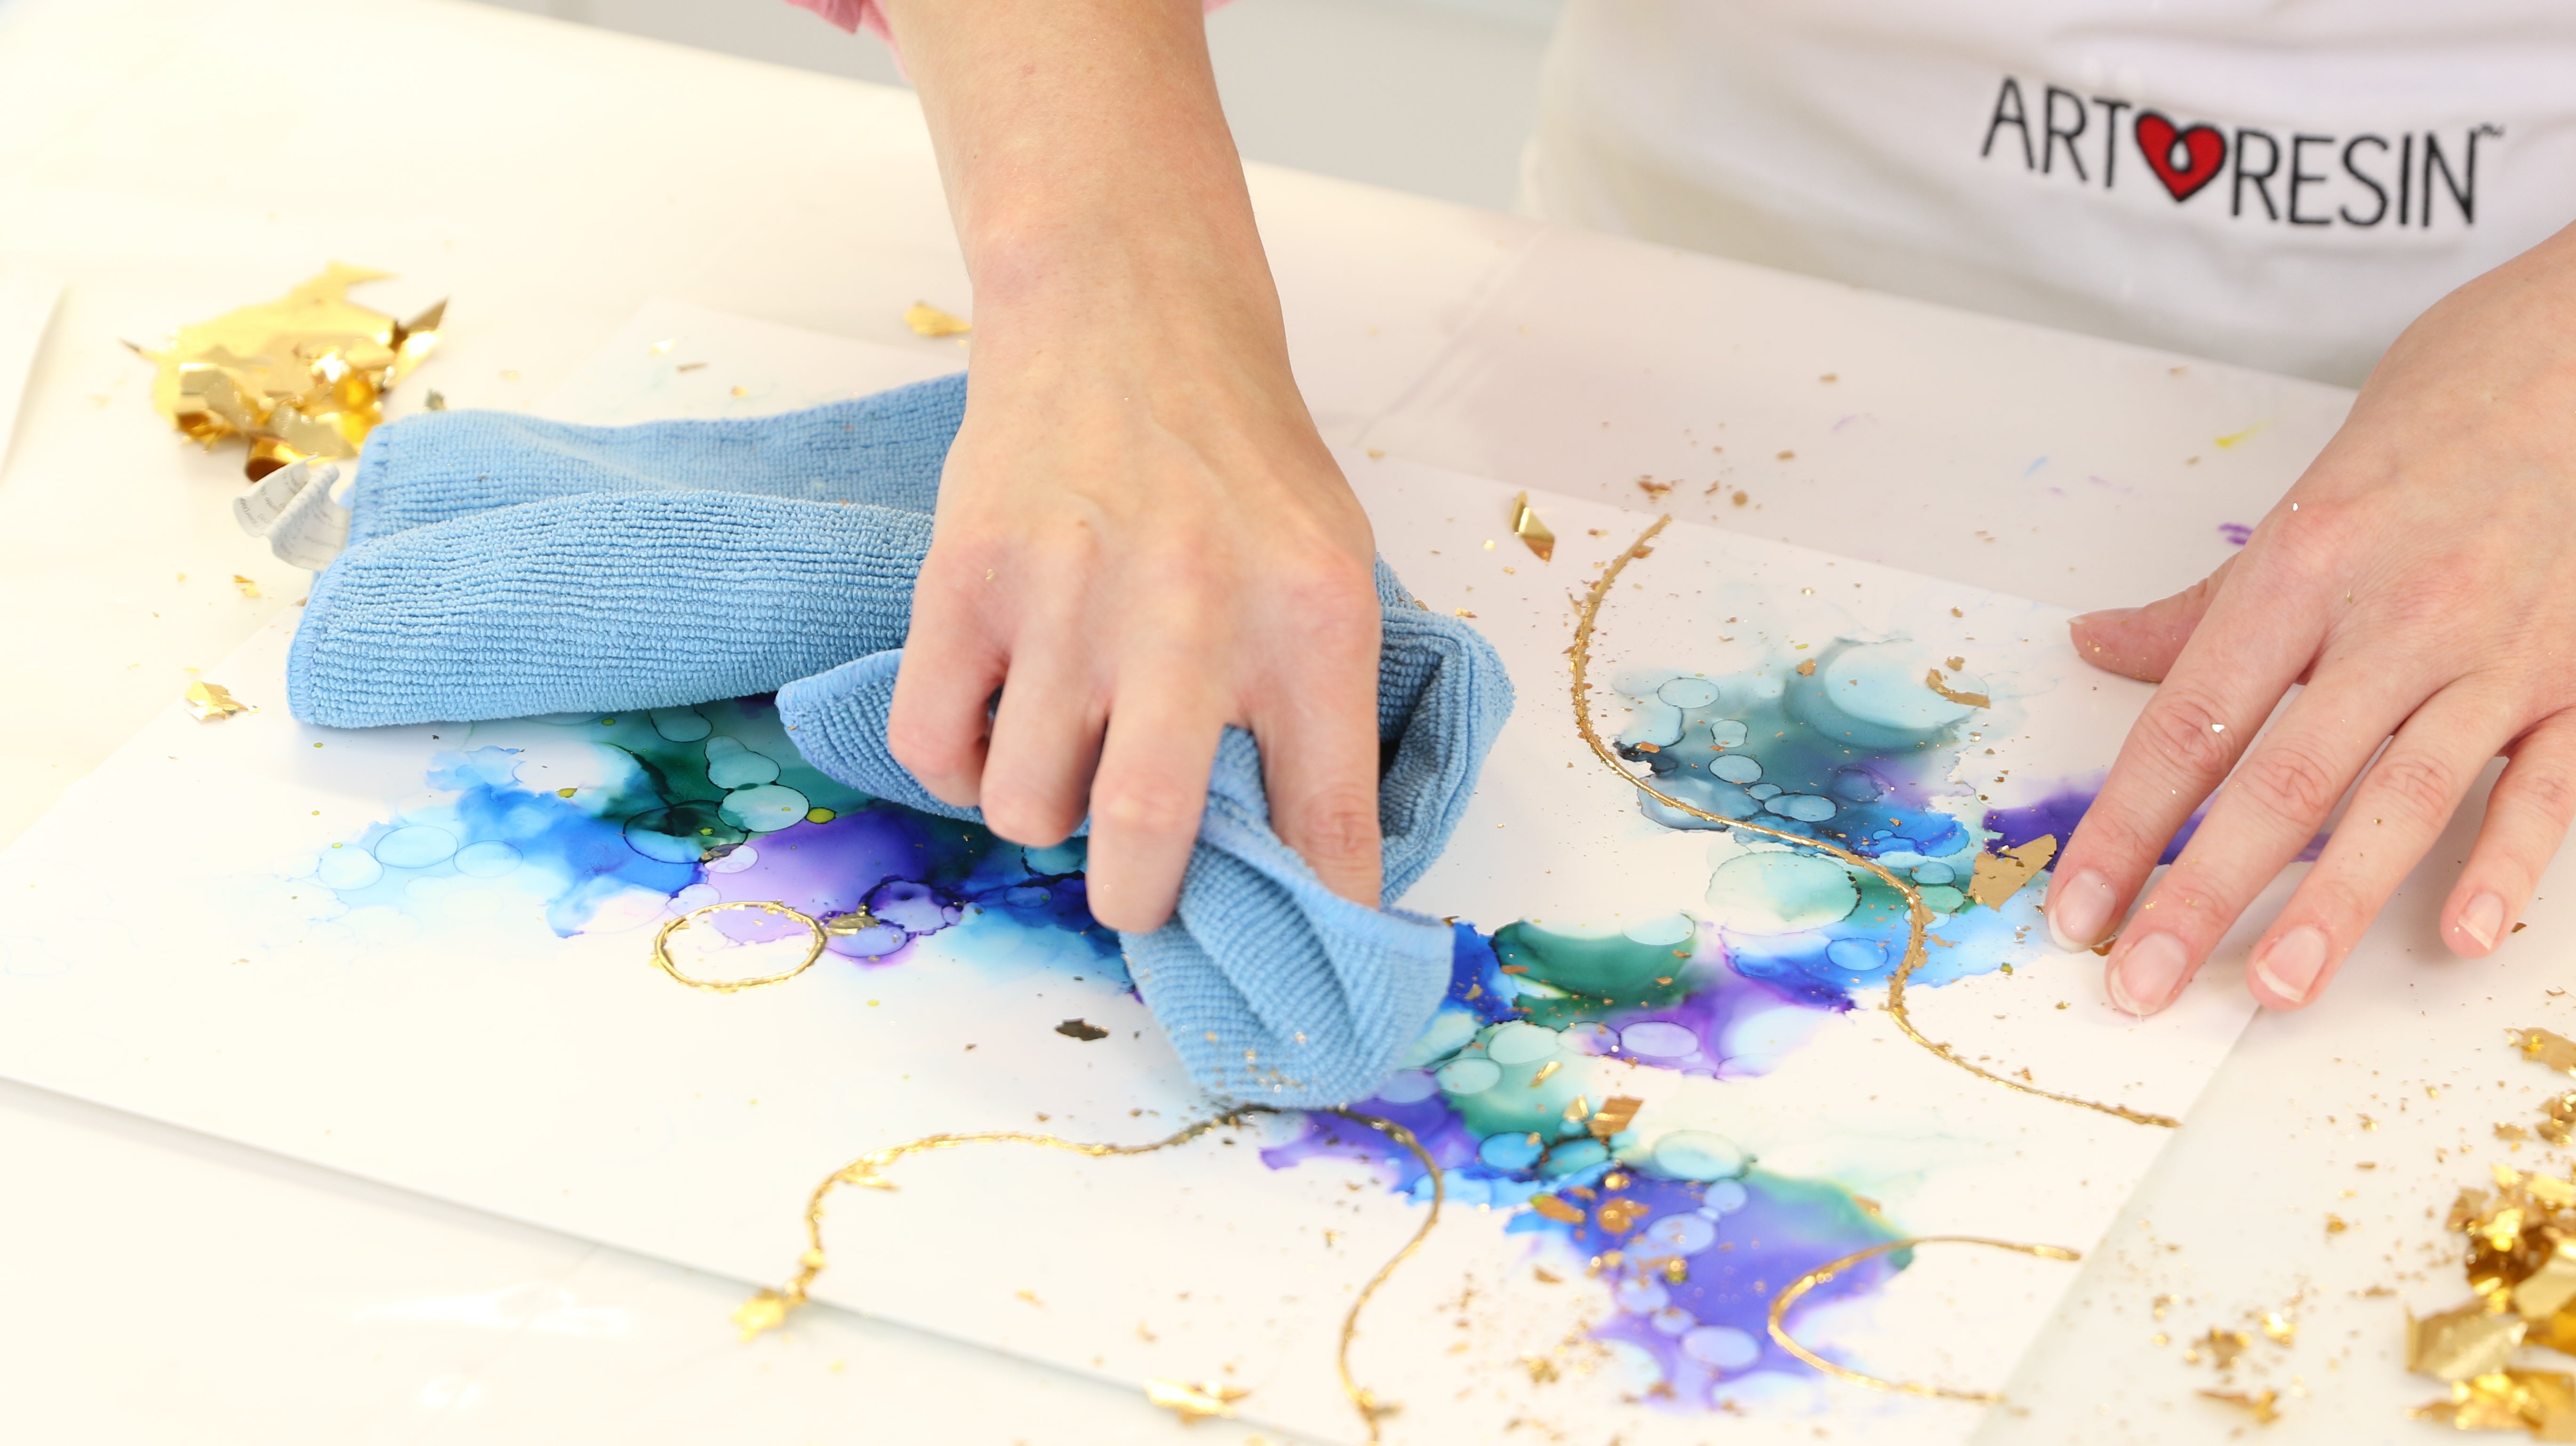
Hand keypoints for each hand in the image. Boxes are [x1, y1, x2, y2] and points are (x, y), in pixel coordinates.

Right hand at [874, 0, 1385, 931]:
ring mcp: (1068, 597)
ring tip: (1067, 751)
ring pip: (1027, 810)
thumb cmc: (1237, 465)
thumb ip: (1321, 716)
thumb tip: (1309, 879)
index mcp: (1311, 620)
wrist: (1126, 317)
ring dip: (1043, 815)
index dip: (1319, 922)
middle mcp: (1191, 612)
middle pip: (1147, 845)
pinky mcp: (964, 579)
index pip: (1330, 823)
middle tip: (1139, 883)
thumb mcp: (1330, 571)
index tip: (1307, 971)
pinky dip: (962, 765)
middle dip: (1139, 900)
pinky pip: (937, 751)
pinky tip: (1000, 715)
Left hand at [2044, 221, 2575, 1014]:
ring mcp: (2498, 653)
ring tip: (2274, 989)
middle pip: (2279, 778)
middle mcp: (2394, 617)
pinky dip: (2507, 864)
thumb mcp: (2310, 494)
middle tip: (2142, 984)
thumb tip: (2097, 647)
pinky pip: (2546, 786)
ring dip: (2336, 903)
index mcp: (2304, 570)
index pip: (2189, 721)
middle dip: (2203, 892)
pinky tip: (2463, 935)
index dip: (2123, 823)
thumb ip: (2210, 602)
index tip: (2077, 906)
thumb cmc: (2449, 413)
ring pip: (2400, 796)